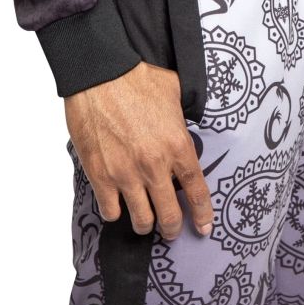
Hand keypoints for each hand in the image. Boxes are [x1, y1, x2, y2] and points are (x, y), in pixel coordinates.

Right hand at [64, 62, 213, 239]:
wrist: (99, 73)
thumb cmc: (137, 78)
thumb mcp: (175, 91)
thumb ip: (185, 114)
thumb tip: (191, 118)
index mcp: (178, 145)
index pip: (197, 191)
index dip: (203, 214)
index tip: (204, 227)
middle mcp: (155, 166)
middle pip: (170, 216)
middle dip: (172, 229)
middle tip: (171, 231)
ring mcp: (126, 173)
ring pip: (141, 221)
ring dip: (145, 224)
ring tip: (144, 221)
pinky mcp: (100, 175)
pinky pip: (111, 211)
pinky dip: (115, 211)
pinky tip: (117, 205)